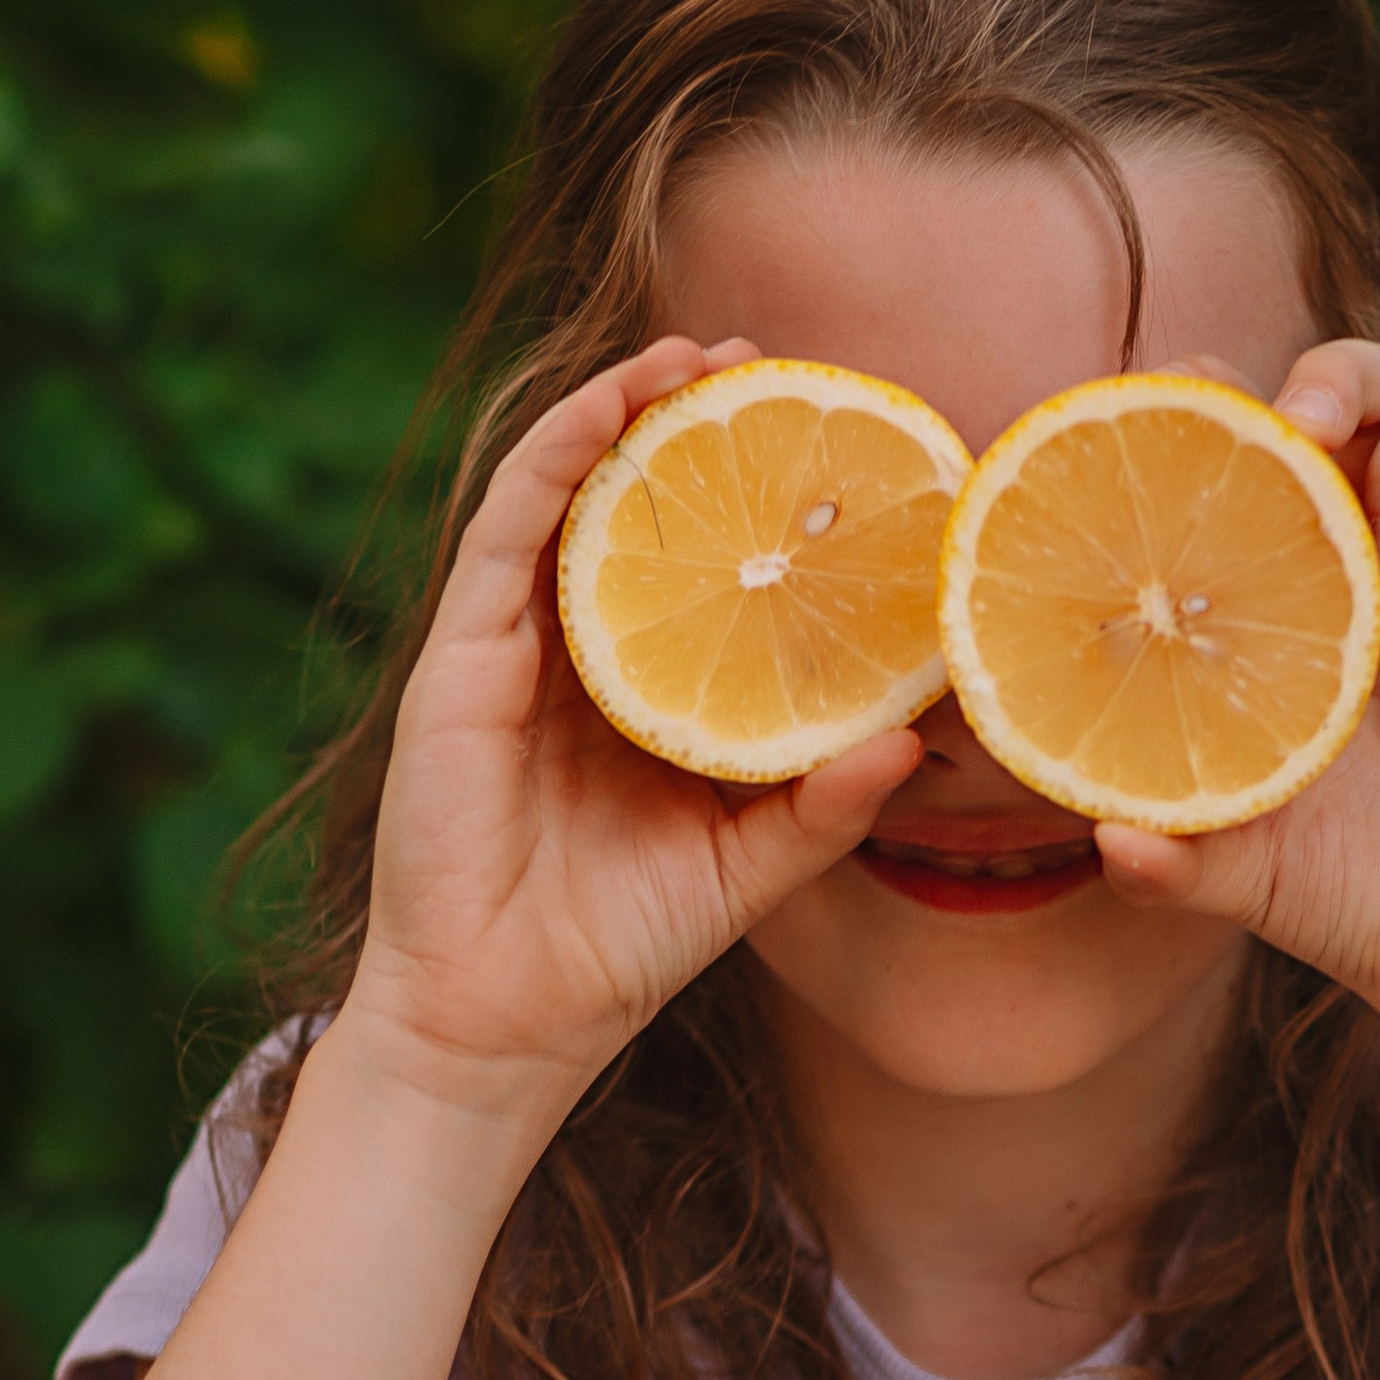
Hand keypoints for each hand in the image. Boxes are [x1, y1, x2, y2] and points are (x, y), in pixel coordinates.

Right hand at [339, 340, 920, 1142]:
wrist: (508, 1023)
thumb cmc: (621, 949)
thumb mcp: (749, 869)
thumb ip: (825, 807)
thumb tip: (918, 744)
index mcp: (642, 692)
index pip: (695, 563)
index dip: (748, 493)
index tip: (825, 437)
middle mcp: (574, 654)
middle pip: (629, 507)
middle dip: (687, 422)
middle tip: (766, 360)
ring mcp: (511, 646)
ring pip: (564, 492)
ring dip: (622, 409)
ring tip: (694, 356)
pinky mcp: (461, 655)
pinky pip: (508, 528)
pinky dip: (556, 454)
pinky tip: (610, 406)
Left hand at [1098, 341, 1379, 1107]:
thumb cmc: (1343, 886)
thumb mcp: (1237, 868)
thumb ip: (1168, 851)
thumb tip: (1105, 836)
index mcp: (1299, 575)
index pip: (1267, 435)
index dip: (1227, 397)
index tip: (1178, 412)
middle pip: (1372, 384)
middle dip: (1336, 377)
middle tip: (1300, 435)